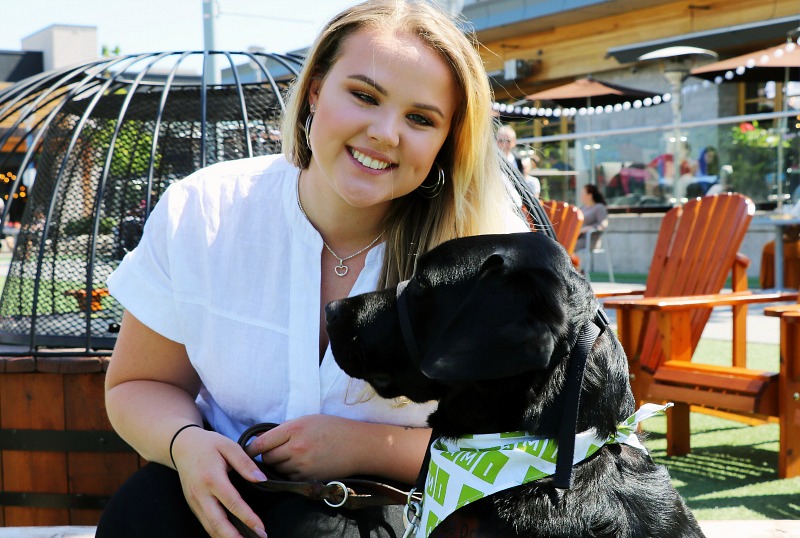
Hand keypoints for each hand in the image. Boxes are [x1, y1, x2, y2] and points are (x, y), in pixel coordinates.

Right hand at [171, 426, 268, 537]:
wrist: (181, 446)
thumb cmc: (208, 444)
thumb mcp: (229, 446)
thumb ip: (245, 463)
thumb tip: (261, 479)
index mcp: (212, 478)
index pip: (232, 503)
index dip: (247, 518)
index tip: (261, 528)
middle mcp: (200, 494)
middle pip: (217, 523)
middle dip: (236, 537)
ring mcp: (194, 502)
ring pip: (209, 528)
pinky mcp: (192, 505)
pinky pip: (205, 524)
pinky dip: (217, 533)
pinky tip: (231, 536)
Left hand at [245, 414, 362, 480]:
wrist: (358, 446)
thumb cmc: (334, 428)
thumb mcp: (308, 420)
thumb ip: (285, 429)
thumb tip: (262, 440)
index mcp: (294, 428)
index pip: (261, 443)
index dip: (252, 448)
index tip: (249, 451)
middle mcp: (295, 447)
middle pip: (267, 458)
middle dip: (268, 456)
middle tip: (276, 452)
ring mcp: (301, 465)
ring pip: (277, 469)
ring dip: (280, 465)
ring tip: (293, 457)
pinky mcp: (307, 478)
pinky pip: (289, 478)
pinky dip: (291, 473)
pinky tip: (302, 465)